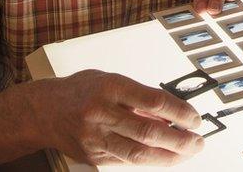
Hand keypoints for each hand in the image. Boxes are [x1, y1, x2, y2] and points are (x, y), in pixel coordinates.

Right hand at [38, 70, 203, 165]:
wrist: (44, 110)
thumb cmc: (83, 91)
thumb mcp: (114, 81)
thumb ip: (141, 97)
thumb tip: (173, 113)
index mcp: (111, 87)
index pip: (155, 101)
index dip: (180, 112)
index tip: (195, 118)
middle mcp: (102, 113)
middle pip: (149, 132)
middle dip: (180, 140)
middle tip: (198, 141)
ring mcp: (96, 138)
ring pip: (139, 153)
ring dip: (169, 156)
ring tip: (188, 153)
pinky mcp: (93, 156)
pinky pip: (127, 161)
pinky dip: (150, 160)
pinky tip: (165, 157)